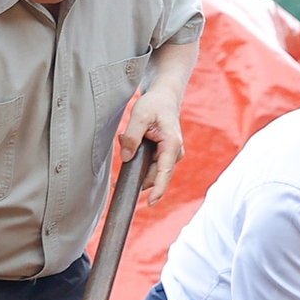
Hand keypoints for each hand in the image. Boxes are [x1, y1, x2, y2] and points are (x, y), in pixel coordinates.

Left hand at [123, 88, 184, 205]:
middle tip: (123, 146)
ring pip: (151, 171)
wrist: (165, 97)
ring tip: (128, 140)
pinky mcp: (166, 155)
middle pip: (155, 175)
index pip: (164, 172)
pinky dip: (140, 159)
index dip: (158, 190)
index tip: (151, 203)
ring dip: (137, 163)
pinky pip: (151, 165)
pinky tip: (134, 144)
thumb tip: (125, 158)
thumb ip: (132, 137)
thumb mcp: (139, 115)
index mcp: (172, 145)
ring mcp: (172, 155)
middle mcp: (175, 153)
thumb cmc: (155, 104)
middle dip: (137, 170)